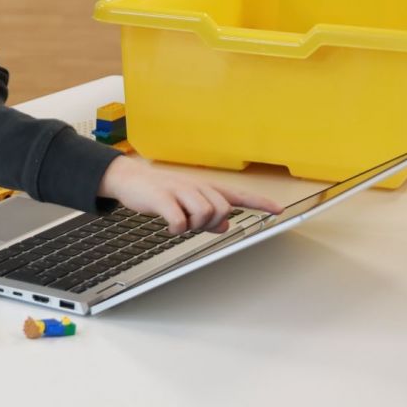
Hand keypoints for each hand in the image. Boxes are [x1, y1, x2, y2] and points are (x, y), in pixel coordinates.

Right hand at [98, 156, 282, 234]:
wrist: (128, 179)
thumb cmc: (159, 191)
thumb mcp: (185, 202)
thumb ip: (207, 216)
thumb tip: (225, 226)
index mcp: (203, 187)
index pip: (237, 195)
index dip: (259, 203)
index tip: (278, 210)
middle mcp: (195, 186)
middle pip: (221, 208)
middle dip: (211, 222)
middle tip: (193, 224)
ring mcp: (179, 190)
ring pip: (203, 213)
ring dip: (193, 226)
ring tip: (178, 224)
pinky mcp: (162, 197)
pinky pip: (180, 220)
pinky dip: (177, 228)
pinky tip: (169, 226)